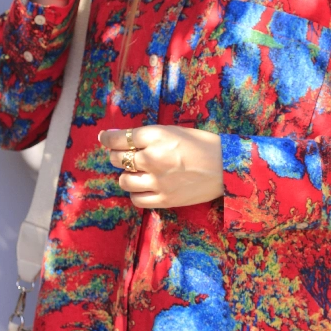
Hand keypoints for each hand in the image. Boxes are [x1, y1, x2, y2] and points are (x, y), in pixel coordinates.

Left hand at [98, 126, 224, 208]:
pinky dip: (136, 193)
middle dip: (117, 156)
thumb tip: (120, 137)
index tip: (104, 139)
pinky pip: (137, 199)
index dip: (108, 138)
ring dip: (126, 176)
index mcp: (157, 136)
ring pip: (124, 181)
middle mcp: (153, 158)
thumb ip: (148, 136)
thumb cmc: (202, 145)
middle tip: (124, 156)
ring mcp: (158, 181)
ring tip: (136, 173)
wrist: (225, 167)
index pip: (121, 137)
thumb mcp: (174, 131)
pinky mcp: (165, 199)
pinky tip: (143, 188)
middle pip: (119, 159)